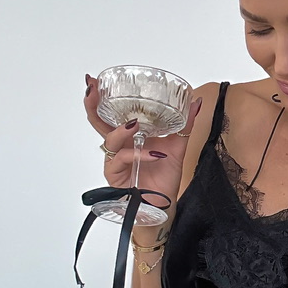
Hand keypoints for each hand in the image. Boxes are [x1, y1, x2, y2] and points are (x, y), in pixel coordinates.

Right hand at [83, 74, 202, 207]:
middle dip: (93, 106)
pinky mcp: (115, 176)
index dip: (102, 98)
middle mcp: (119, 146)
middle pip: (98, 123)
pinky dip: (138, 155)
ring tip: (135, 124)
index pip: (112, 114)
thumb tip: (194, 103)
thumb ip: (184, 126)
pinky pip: (123, 160)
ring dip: (121, 130)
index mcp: (130, 136)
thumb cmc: (164, 178)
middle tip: (94, 92)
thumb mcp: (176, 147)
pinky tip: (153, 154)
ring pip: (110, 140)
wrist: (163, 205)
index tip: (96, 81)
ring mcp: (116, 160)